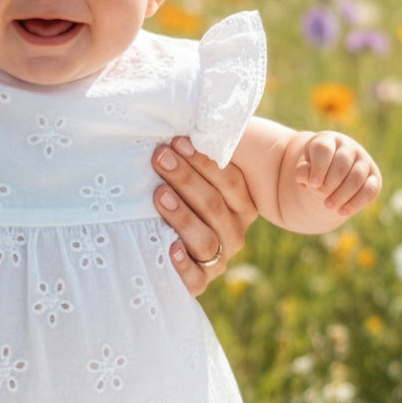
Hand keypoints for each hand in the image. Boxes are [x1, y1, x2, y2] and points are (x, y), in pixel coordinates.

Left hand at [152, 137, 257, 295]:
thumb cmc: (179, 196)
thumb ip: (198, 154)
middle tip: (160, 158)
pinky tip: (169, 248)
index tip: (176, 142)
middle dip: (186, 180)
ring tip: (158, 195)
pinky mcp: (199, 282)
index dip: (205, 161)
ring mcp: (219, 259)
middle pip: (215, 206)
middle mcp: (235, 232)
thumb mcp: (192, 175)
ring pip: (207, 239)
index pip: (231, 182)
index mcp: (243, 204)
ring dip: (182, 216)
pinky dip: (183, 265)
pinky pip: (195, 278)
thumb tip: (191, 120)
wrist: (162, 246)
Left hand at [295, 131, 380, 216]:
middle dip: (329, 184)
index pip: (324, 149)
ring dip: (341, 195)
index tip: (311, 185)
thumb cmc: (312, 168)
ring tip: (328, 206)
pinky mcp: (374, 177)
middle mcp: (349, 147)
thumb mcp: (304, 167)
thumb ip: (302, 171)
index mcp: (329, 140)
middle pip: (341, 165)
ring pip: (356, 178)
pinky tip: (342, 212)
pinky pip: (370, 190)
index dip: (318, 168)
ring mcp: (364, 161)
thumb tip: (307, 179)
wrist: (327, 173)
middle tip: (319, 197)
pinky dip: (356, 202)